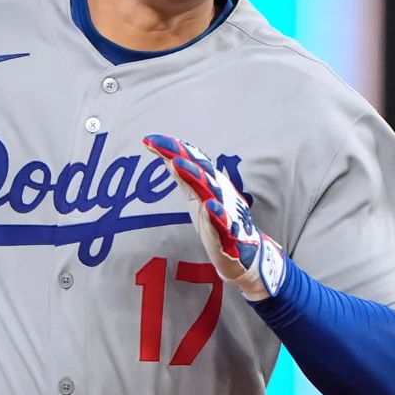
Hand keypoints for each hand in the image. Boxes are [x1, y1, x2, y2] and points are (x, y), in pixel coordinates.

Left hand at [143, 134, 286, 301]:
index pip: (191, 160)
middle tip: (161, 144)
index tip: (148, 139)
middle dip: (181, 154)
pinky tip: (208, 205)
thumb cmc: (218, 222)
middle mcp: (219, 191)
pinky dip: (216, 213)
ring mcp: (225, 211)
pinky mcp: (230, 235)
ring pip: (210, 190)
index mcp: (210, 182)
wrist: (246, 255)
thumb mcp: (195, 196)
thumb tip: (167, 156)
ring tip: (177, 164)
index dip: (171, 148)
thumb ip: (183, 177)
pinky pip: (222, 223)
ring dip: (195, 176)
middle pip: (199, 169)